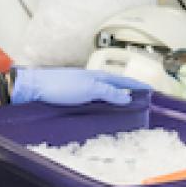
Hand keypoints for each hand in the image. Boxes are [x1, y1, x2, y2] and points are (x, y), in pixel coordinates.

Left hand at [10, 68, 150, 105]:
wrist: (34, 88)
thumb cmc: (61, 86)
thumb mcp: (89, 89)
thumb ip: (109, 92)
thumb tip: (128, 96)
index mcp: (97, 76)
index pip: (123, 80)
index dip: (136, 85)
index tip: (151, 91)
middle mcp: (91, 80)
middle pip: (115, 86)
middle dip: (129, 92)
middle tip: (142, 102)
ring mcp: (82, 87)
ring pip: (105, 93)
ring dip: (116, 99)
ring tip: (127, 109)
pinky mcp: (73, 96)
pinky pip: (95, 99)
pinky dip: (103, 103)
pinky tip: (103, 110)